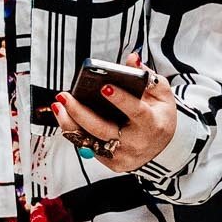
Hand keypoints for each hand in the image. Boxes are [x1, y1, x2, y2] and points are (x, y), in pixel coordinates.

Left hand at [53, 54, 177, 173]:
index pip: (136, 111)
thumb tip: (132, 59)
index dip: (121, 100)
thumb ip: (146, 76)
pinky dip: (74, 132)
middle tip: (64, 96)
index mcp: (153, 124)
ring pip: (90, 141)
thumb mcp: (161, 94)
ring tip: (59, 105)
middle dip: (80, 112)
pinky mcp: (111, 162)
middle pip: (103, 129)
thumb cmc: (159, 117)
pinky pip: (88, 147)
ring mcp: (122, 155)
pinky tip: (65, 117)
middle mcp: (136, 143)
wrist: (162, 148)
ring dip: (70, 123)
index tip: (104, 87)